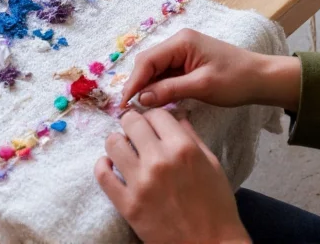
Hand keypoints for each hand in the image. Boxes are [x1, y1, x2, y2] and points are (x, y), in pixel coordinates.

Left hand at [96, 109, 249, 243]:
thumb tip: (177, 117)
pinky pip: (103, 175)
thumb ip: (192, 137)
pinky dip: (103, 165)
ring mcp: (141, 182)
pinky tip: (110, 164)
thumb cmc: (216, 205)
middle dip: (133, 122)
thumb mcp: (212, 164)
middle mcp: (159, 160)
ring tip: (124, 147)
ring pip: (113, 143)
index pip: (157, 114)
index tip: (152, 122)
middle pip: (131, 122)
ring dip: (118, 141)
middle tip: (135, 130)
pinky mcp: (128, 204)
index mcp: (183, 148)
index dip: (154, 116)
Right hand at [121, 29, 301, 111]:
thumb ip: (170, 90)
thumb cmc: (236, 79)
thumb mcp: (202, 86)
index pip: (147, 60)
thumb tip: (141, 98)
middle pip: (148, 63)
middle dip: (137, 84)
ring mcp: (182, 53)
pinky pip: (165, 75)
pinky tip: (155, 103)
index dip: (133, 82)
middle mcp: (179, 42)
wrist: (260, 78)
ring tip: (139, 109)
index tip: (124, 104)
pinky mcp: (187, 63)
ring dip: (147, 87)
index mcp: (182, 41)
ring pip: (155, 70)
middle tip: (129, 110)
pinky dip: (159, 88)